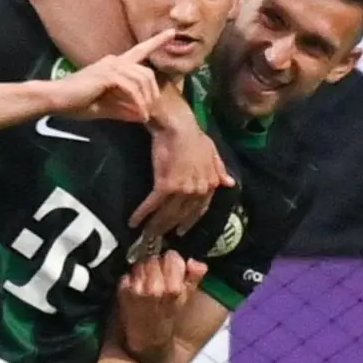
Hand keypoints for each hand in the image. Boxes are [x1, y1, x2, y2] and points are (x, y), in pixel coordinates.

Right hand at [49, 29, 174, 122]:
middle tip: (151, 111)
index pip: (139, 51)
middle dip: (153, 92)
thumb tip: (141, 116)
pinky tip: (139, 114)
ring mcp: (110, 66)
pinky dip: (138, 102)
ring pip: (142, 79)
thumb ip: (123, 110)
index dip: (156, 41)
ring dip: (146, 99)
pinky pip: (132, 88)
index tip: (171, 33)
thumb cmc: (75, 103)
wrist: (55, 100)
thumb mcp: (104, 109)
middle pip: (146, 72)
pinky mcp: (107, 75)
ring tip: (144, 115)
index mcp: (113, 66)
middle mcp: (114, 61)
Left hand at [117, 251, 206, 362]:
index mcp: (174, 287)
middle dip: (155, 265)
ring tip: (145, 284)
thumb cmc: (168, 316)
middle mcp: (155, 287)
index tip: (170, 269)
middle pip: (153, 258)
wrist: (148, 340)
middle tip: (156, 277)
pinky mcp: (123, 292)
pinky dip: (129, 279)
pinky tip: (134, 290)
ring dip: (141, 271)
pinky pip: (126, 274)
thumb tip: (195, 262)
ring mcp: (137, 290)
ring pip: (139, 264)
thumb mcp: (185, 298)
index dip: (171, 261)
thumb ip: (193, 277)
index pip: (171, 256)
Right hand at [130, 89, 235, 237]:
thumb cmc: (194, 134)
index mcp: (209, 184)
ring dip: (154, 225)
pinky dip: (142, 214)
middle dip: (168, 227)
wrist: (178, 126)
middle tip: (157, 236)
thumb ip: (219, 169)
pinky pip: (152, 204)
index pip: (199, 210)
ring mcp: (182, 190)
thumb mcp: (212, 151)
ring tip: (144, 233)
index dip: (189, 222)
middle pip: (181, 215)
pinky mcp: (165, 186)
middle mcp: (198, 190)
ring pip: (167, 213)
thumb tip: (229, 183)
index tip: (181, 231)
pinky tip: (133, 221)